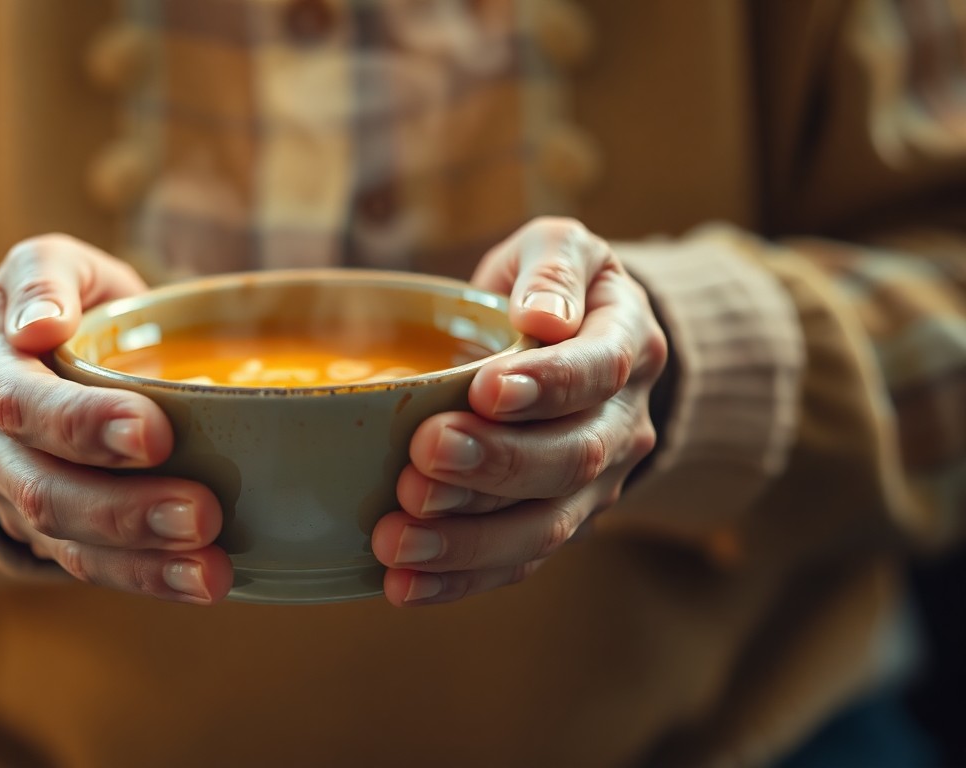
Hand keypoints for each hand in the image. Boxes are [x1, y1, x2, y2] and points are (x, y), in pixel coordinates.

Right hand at [0, 234, 231, 603]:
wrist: (36, 357)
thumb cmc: (63, 303)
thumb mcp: (49, 264)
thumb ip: (44, 277)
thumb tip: (40, 324)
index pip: (24, 403)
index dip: (84, 423)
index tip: (155, 432)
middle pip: (44, 488)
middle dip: (124, 508)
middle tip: (202, 512)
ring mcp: (17, 496)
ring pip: (67, 540)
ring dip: (142, 559)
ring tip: (210, 568)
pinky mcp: (51, 535)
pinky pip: (91, 568)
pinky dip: (147, 580)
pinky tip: (202, 583)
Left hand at [372, 217, 667, 605]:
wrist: (574, 344)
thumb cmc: (551, 288)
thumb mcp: (560, 247)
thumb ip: (553, 266)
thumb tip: (543, 316)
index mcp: (629, 345)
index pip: (599, 370)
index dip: (547, 385)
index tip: (486, 388)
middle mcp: (622, 425)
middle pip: (572, 458)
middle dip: (496, 465)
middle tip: (425, 457)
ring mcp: (594, 485)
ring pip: (545, 525)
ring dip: (468, 540)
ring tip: (397, 539)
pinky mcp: (557, 525)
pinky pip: (516, 562)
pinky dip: (459, 581)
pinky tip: (402, 585)